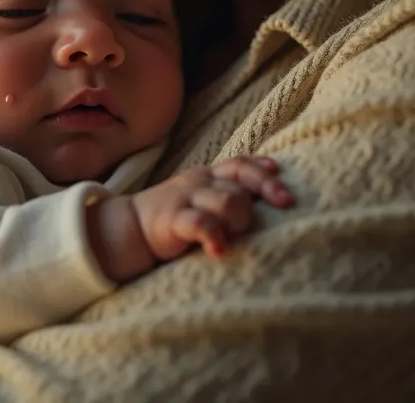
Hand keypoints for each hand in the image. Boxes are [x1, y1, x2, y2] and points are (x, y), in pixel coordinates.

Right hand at [133, 157, 292, 260]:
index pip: (241, 165)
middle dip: (254, 208)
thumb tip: (274, 205)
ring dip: (238, 222)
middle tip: (251, 228)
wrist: (130, 228)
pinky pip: (200, 223)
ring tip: (233, 239)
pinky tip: (220, 250)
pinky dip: (214, 235)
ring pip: (228, 200)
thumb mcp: (204, 200)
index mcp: (211, 175)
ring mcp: (187, 198)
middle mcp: (201, 182)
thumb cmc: (177, 217)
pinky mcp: (173, 219)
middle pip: (240, 186)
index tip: (285, 195)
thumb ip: (231, 198)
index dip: (264, 176)